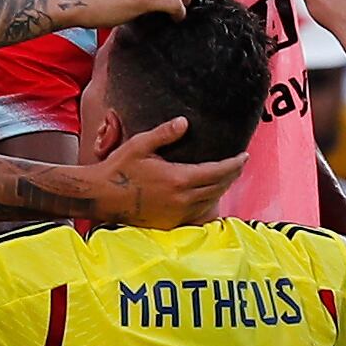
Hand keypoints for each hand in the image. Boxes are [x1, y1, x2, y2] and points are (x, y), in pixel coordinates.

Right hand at [82, 112, 249, 224]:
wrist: (100, 196)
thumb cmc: (118, 168)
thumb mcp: (140, 145)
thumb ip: (164, 133)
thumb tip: (185, 122)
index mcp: (179, 179)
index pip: (218, 172)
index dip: (235, 164)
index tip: (245, 156)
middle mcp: (182, 199)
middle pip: (219, 187)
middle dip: (232, 175)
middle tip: (240, 164)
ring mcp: (177, 214)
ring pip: (211, 202)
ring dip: (222, 189)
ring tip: (227, 176)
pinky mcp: (170, 223)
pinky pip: (198, 213)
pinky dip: (208, 202)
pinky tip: (209, 195)